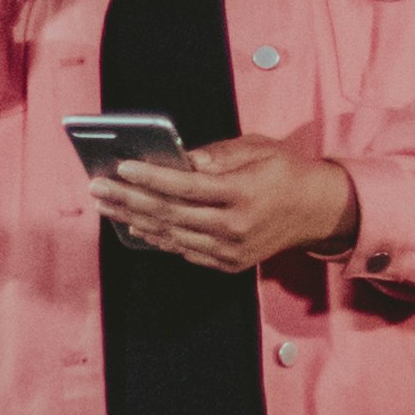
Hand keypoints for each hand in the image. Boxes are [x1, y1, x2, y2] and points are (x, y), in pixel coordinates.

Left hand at [92, 130, 355, 273]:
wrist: (316, 211)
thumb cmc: (283, 171)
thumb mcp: (255, 150)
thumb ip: (215, 155)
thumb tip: (176, 158)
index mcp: (242, 193)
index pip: (186, 186)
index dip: (151, 177)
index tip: (122, 167)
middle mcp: (235, 226)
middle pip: (170, 213)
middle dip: (129, 199)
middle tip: (97, 187)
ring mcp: (231, 250)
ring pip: (171, 235)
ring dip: (134, 219)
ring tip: (106, 206)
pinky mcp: (229, 264)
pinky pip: (184, 251)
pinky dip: (157, 238)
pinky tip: (135, 224)